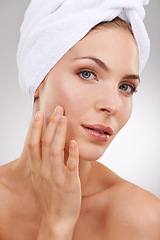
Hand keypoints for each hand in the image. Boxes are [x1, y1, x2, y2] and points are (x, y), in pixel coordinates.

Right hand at [27, 106, 80, 234]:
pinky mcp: (69, 183)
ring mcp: (56, 177)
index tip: (41, 114)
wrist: (57, 218)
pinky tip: (74, 142)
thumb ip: (42, 162)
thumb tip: (45, 145)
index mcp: (37, 168)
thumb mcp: (41, 178)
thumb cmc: (50, 196)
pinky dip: (72, 154)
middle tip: (58, 109)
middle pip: (46, 142)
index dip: (36, 128)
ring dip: (59, 133)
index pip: (34, 143)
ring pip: (56, 151)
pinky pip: (70, 166)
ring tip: (64, 118)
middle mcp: (44, 170)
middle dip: (51, 124)